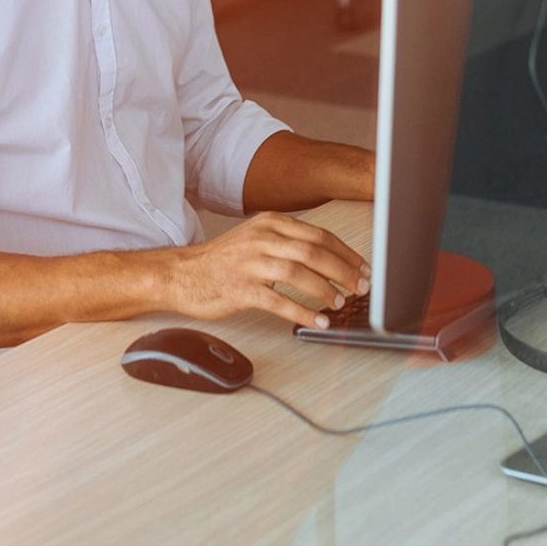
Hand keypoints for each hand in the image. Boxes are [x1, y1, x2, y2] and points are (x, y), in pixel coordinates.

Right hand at [164, 213, 370, 328]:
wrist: (182, 274)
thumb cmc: (223, 261)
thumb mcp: (257, 240)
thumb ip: (289, 245)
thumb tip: (331, 262)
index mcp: (271, 223)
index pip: (319, 235)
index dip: (346, 254)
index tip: (364, 269)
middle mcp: (262, 238)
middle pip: (314, 251)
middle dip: (344, 271)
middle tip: (361, 287)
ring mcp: (250, 263)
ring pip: (299, 273)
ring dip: (325, 290)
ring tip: (340, 303)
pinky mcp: (241, 288)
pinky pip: (279, 301)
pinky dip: (303, 313)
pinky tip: (318, 322)